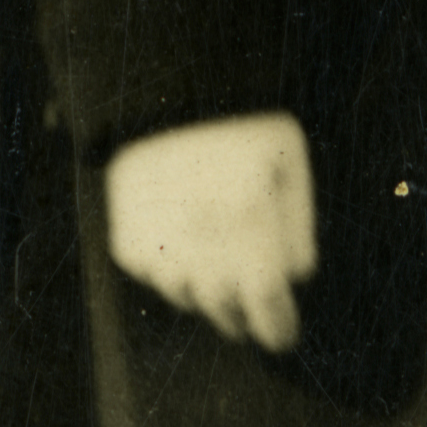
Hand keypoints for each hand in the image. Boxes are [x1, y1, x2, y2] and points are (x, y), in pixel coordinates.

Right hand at [101, 109, 317, 356]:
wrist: (162, 91)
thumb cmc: (238, 124)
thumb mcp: (289, 162)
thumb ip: (299, 228)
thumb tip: (293, 279)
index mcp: (248, 226)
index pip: (269, 309)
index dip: (279, 329)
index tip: (283, 335)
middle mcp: (201, 247)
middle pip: (228, 312)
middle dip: (245, 314)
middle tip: (253, 303)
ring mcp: (159, 248)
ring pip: (189, 298)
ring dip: (207, 291)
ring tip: (216, 263)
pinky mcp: (127, 244)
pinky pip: (154, 276)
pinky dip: (170, 267)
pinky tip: (182, 236)